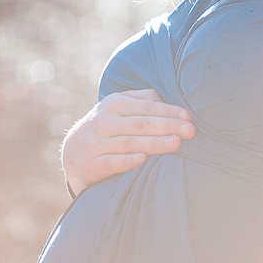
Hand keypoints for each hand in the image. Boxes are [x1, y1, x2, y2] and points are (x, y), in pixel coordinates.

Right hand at [62, 89, 193, 195]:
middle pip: (142, 124)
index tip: (189, 118)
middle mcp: (106, 122)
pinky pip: (112, 162)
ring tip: (175, 144)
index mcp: (115, 104)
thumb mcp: (118, 107)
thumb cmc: (106, 127)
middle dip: (168, 126)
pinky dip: (127, 160)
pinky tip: (143, 159)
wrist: (72, 152)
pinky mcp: (93, 164)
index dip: (169, 112)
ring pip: (130, 143)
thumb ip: (141, 99)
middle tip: (190, 131)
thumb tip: (166, 97)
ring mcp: (98, 143)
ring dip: (154, 143)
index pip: (147, 108)